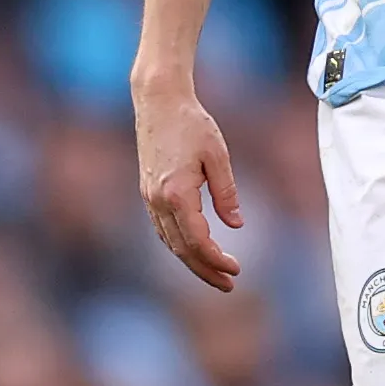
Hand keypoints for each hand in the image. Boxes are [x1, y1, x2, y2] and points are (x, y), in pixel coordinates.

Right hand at [134, 81, 244, 290]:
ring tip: (214, 274)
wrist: (158, 101)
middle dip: (205, 271)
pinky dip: (178, 244)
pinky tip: (193, 249)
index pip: (197, 241)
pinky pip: (162, 228)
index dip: (217, 260)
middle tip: (229, 285)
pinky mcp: (147, 190)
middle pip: (181, 249)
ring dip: (191, 261)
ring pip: (169, 241)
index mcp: (177, 193)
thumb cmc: (192, 123)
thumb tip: (236, 225)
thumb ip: (226, 193)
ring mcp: (149, 197)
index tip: (237, 269)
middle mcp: (158, 200)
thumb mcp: (218, 155)